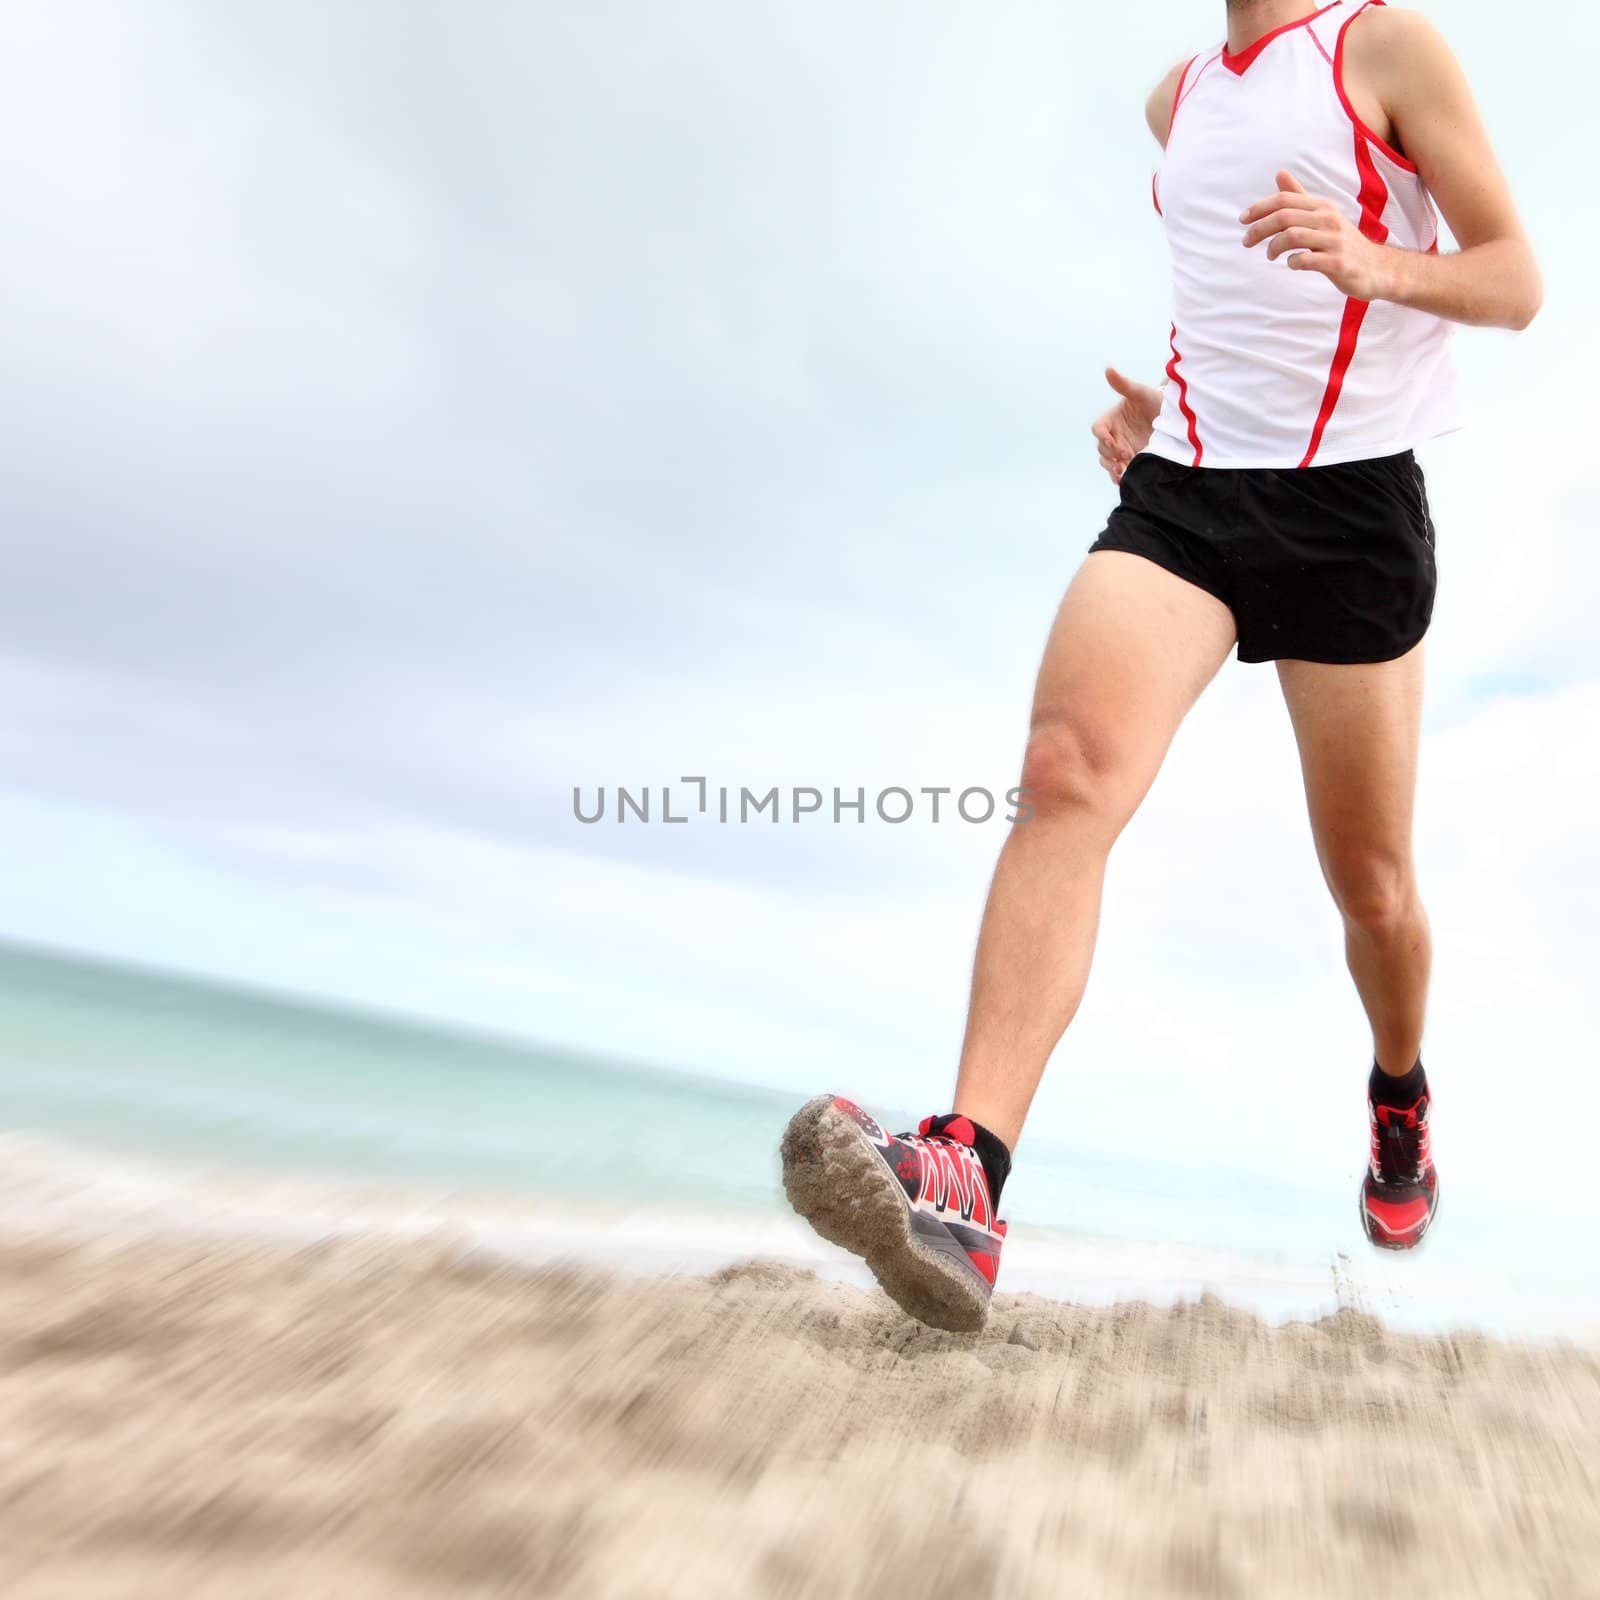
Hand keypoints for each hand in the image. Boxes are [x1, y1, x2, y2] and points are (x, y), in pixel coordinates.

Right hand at [1090, 366, 1162, 484]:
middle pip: (1102, 449)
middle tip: (1126, 457)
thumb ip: (1124, 384)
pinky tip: (1125, 480)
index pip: (1098, 429)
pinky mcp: (1130, 461)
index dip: (1103, 436)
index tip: (1115, 442)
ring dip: (1113, 468)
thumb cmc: (1155, 400)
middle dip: (1111, 455)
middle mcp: (1114, 435)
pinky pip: (1118, 472)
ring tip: (1123, 472)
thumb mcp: (1141, 392)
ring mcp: (1121, 450)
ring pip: (1107, 462)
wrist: (1173, 417)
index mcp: (1111, 419)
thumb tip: (1108, 368)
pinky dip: (1119, 477)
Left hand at [1240, 170, 1392, 301]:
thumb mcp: (1322, 216)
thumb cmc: (1342, 243)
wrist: (1376, 268)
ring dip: (1273, 247)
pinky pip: (1306, 260)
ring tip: (1270, 256)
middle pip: (1284, 217)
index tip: (1242, 220)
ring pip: (1292, 236)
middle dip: (1258, 229)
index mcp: (1322, 207)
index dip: (1260, 208)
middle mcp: (1328, 219)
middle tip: (1246, 242)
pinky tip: (1291, 264)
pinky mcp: (1337, 262)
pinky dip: (1292, 262)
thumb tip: (1279, 174)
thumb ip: (1299, 198)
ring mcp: (1334, 241)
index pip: (1285, 199)